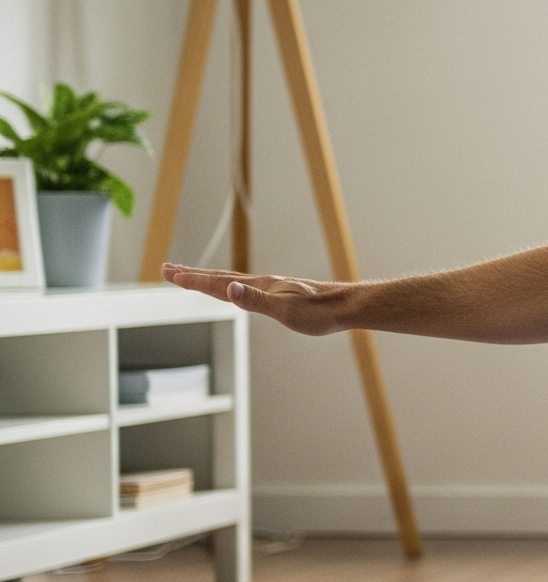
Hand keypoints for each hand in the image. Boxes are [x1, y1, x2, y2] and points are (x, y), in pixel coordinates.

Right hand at [162, 264, 350, 334]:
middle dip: (191, 275)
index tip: (168, 274)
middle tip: (167, 270)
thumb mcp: (285, 311)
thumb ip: (256, 300)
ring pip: (232, 281)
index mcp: (258, 286)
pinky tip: (235, 290)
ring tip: (192, 277)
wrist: (346, 307)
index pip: (217, 282)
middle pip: (219, 277)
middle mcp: (261, 283)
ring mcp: (271, 288)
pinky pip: (247, 288)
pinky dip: (232, 287)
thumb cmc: (319, 312)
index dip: (192, 280)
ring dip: (209, 279)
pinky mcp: (281, 294)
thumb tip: (229, 288)